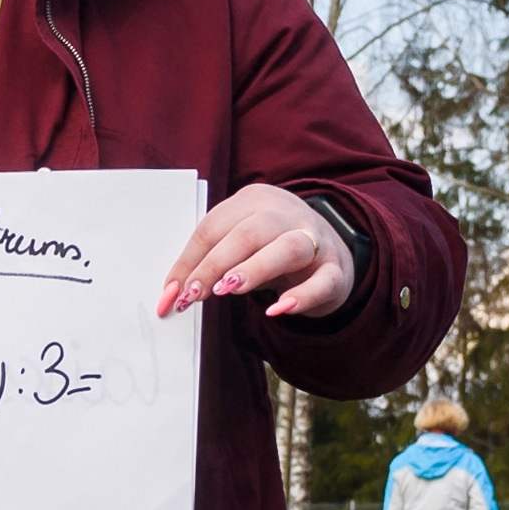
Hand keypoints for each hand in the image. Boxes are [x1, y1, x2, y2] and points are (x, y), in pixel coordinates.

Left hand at [156, 185, 355, 320]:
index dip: (189, 260)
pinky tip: (279, 308)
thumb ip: (209, 262)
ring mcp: (316, 240)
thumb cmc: (272, 249)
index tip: (172, 293)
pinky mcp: (336, 269)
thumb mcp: (239, 246)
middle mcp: (287, 214)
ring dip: (255, 269)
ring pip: (288, 248)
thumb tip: (173, 294)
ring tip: (229, 290)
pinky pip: (323, 281)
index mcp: (255, 201)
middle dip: (216, 264)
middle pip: (249, 233)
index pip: (215, 226)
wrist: (331, 253)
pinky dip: (302, 296)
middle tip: (194, 294)